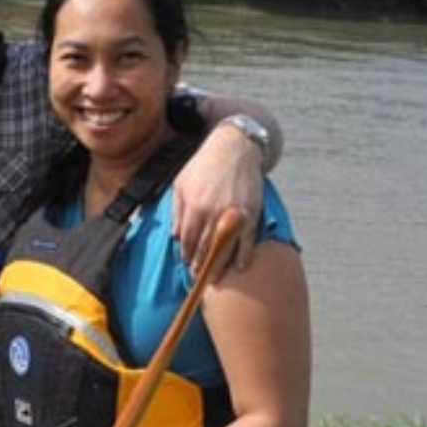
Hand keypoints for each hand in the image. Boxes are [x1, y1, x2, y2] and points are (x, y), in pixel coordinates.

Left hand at [172, 124, 262, 276]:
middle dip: (201, 266)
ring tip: (215, 278)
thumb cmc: (204, 166)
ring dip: (219, 266)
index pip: (188, 241)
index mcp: (194, 207)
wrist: (234, 148)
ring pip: (224, 248)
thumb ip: (177, 212)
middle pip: (205, 249)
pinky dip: (244, 256)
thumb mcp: (181, 185)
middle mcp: (213, 213)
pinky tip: (240, 267)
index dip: (187, 256)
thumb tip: (175, 236)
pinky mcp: (251, 213)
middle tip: (199, 279)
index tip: (187, 265)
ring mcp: (233, 214)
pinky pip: (247, 241)